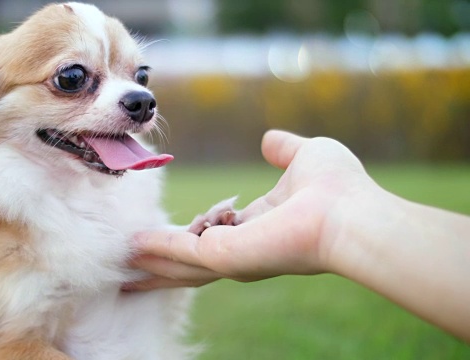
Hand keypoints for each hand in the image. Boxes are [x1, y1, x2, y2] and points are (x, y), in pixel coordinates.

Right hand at [125, 129, 374, 289]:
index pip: (213, 237)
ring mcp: (230, 258)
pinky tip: (132, 247)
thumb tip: (269, 140)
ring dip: (149, 262)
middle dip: (159, 266)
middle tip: (131, 266)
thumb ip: (283, 150)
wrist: (348, 211)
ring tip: (121, 261)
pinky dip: (155, 248)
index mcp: (257, 227)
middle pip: (189, 264)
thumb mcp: (304, 156)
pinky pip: (178, 251)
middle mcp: (240, 250)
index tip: (177, 232)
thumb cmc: (336, 187)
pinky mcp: (221, 257)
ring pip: (178, 265)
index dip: (191, 236)